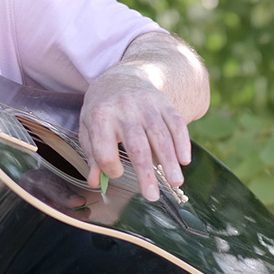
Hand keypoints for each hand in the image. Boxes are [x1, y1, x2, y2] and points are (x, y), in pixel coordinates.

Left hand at [79, 70, 191, 201]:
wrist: (121, 77)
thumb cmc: (102, 110)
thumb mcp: (89, 128)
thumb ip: (92, 155)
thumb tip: (95, 182)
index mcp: (100, 116)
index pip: (104, 151)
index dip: (111, 168)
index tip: (116, 173)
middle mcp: (123, 109)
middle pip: (136, 146)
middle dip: (145, 173)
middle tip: (152, 196)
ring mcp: (146, 104)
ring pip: (160, 136)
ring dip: (169, 161)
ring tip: (175, 183)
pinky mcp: (163, 102)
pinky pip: (176, 123)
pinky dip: (182, 142)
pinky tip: (185, 160)